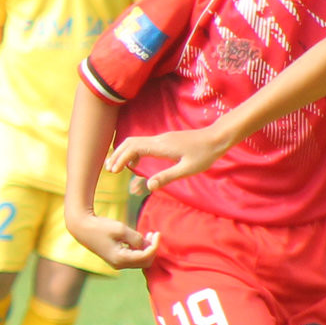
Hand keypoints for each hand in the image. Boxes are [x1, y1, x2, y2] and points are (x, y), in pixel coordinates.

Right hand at [66, 207, 158, 269]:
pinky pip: (133, 258)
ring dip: (146, 249)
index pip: (146, 256)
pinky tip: (140, 239)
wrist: (82, 227)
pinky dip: (139, 250)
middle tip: (154, 234)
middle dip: (152, 249)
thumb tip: (145, 245)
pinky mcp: (115, 259)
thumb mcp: (121, 229)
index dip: (155, 245)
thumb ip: (136, 238)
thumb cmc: (100, 226)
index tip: (158, 233)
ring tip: (149, 234)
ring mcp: (117, 263)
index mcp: (121, 259)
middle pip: (145, 262)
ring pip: (139, 261)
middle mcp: (119, 265)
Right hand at [106, 126, 228, 193]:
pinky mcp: (165, 140)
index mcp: (161, 146)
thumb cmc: (204, 155)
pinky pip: (144, 143)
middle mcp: (158, 140)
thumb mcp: (187, 169)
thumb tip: (149, 186)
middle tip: (109, 169)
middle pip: (130, 143)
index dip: (121, 158)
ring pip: (136, 142)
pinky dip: (134, 151)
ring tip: (117, 166)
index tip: (114, 171)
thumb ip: (167, 177)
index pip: (133, 148)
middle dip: (117, 155)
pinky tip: (135, 162)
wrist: (216, 138)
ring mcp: (161, 138)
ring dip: (124, 152)